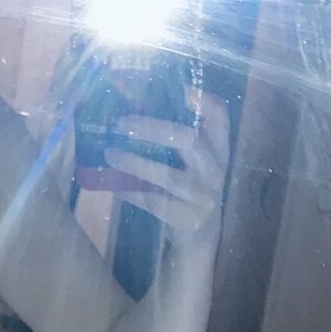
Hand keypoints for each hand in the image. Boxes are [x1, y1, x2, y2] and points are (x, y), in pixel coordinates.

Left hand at [103, 88, 231, 240]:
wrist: (198, 241)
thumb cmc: (187, 192)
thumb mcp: (188, 165)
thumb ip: (167, 141)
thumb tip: (124, 114)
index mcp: (217, 151)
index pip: (220, 118)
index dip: (204, 102)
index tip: (183, 90)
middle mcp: (214, 170)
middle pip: (189, 140)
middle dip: (153, 128)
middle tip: (121, 122)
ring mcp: (203, 196)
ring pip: (167, 175)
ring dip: (134, 162)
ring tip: (110, 153)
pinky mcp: (189, 219)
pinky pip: (154, 202)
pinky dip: (131, 192)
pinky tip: (113, 185)